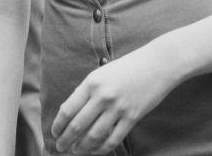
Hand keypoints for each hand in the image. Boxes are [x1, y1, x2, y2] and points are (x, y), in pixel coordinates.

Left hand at [49, 46, 174, 153]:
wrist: (157, 64)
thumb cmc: (128, 67)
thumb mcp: (103, 73)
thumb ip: (88, 91)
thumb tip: (72, 112)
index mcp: (92, 82)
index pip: (68, 109)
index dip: (59, 125)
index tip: (55, 133)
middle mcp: (102, 96)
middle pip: (78, 126)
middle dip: (66, 140)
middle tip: (60, 147)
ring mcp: (118, 108)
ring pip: (94, 136)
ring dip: (82, 147)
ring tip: (76, 151)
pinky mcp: (132, 118)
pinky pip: (113, 140)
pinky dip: (102, 149)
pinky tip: (96, 151)